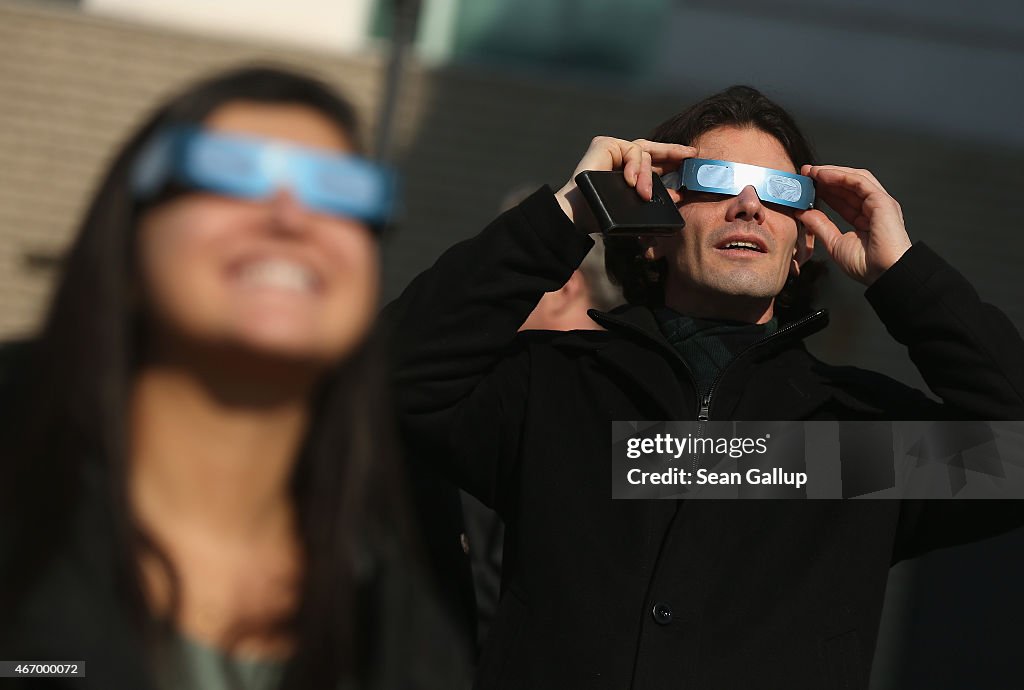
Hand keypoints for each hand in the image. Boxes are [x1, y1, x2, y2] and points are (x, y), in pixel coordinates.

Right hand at [555, 137, 696, 231]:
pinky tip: (630, 181)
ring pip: (644, 154)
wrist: (580, 215)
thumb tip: (677, 194)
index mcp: (630, 171)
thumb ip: (653, 196)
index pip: (655, 162)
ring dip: (647, 175)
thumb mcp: (636, 204)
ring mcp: (613, 149)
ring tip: (643, 193)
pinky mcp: (605, 144)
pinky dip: (634, 166)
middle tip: (690, 155)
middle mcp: (621, 158)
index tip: (690, 159)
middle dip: (673, 152)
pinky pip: (631, 150)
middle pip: (653, 150)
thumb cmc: (603, 214)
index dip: (673, 159)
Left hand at [795, 165, 911, 285]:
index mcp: (865, 220)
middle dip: (826, 178)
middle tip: (806, 173)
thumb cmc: (867, 265)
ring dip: (832, 173)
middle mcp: (874, 209)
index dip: (825, 191)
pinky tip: (823, 174)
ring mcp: (880, 203)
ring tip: (812, 171)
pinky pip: (859, 182)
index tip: (806, 186)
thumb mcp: (835, 243)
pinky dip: (840, 176)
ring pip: (855, 180)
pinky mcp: (883, 201)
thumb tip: (802, 213)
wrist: (885, 274)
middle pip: (848, 187)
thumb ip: (820, 226)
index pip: (843, 200)